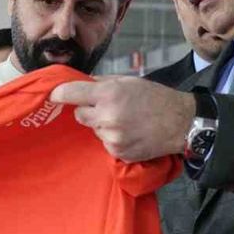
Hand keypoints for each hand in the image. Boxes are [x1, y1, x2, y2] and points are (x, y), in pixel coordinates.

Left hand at [49, 77, 195, 162]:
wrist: (180, 123)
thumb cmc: (155, 97)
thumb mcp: (128, 81)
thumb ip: (102, 83)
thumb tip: (80, 83)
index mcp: (108, 94)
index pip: (70, 94)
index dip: (58, 94)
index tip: (52, 95)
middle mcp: (107, 116)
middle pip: (79, 115)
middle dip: (88, 110)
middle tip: (107, 108)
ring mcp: (112, 137)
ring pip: (94, 130)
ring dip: (103, 125)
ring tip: (125, 121)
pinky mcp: (118, 152)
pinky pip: (105, 144)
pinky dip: (113, 139)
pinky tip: (130, 133)